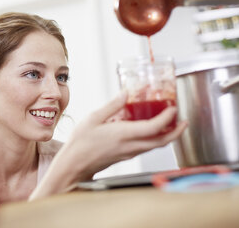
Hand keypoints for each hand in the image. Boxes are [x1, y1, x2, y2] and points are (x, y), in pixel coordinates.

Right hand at [64, 91, 187, 179]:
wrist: (74, 165)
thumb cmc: (80, 143)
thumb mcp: (93, 118)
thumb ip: (112, 106)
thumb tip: (125, 93)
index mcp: (123, 134)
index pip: (154, 127)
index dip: (167, 118)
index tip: (173, 108)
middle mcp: (130, 146)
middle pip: (162, 141)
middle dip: (177, 131)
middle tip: (183, 120)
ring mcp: (129, 153)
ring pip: (155, 146)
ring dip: (167, 135)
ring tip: (170, 123)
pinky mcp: (126, 156)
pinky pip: (146, 148)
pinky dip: (154, 139)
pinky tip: (149, 130)